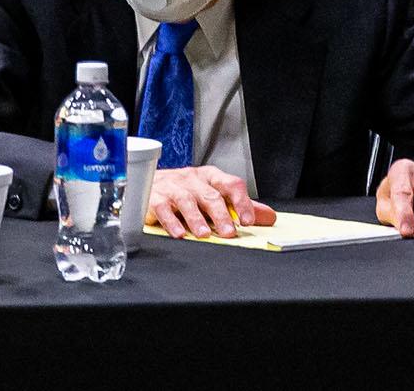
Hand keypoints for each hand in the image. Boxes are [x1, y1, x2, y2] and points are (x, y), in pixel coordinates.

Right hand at [145, 166, 276, 238]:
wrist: (144, 179)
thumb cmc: (185, 191)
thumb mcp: (214, 194)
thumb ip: (240, 207)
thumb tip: (268, 217)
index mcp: (211, 177)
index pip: (231, 184)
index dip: (241, 202)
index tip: (248, 220)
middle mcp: (193, 180)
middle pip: (210, 195)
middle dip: (220, 214)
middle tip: (229, 232)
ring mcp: (173, 187)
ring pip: (187, 200)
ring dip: (196, 219)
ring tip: (204, 235)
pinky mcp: (155, 197)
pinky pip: (163, 208)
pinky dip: (171, 222)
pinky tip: (179, 233)